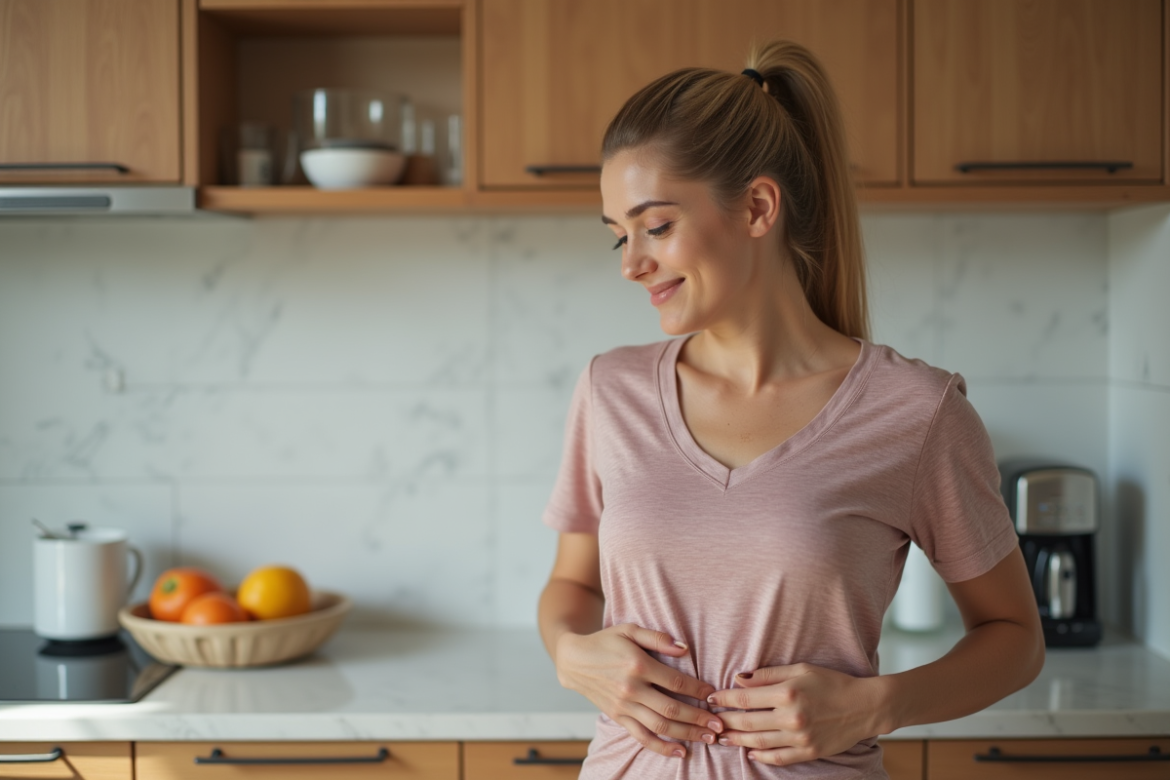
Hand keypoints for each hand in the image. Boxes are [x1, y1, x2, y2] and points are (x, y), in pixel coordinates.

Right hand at [555, 624, 723, 757]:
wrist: (574, 660)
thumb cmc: (605, 641)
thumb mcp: (630, 629)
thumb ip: (658, 638)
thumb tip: (684, 649)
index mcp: (638, 665)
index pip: (676, 682)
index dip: (699, 691)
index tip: (714, 696)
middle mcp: (632, 688)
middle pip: (672, 709)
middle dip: (699, 719)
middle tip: (720, 725)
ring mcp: (624, 706)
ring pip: (660, 726)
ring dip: (686, 734)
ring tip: (708, 739)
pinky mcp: (618, 717)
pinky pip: (641, 736)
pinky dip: (661, 747)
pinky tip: (679, 752)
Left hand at [706, 663, 886, 766]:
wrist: (864, 706)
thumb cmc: (832, 682)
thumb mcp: (800, 669)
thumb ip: (768, 675)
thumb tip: (739, 679)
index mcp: (788, 693)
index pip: (745, 698)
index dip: (724, 699)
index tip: (711, 698)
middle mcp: (792, 717)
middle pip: (747, 722)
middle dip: (725, 722)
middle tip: (710, 721)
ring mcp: (800, 738)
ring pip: (759, 742)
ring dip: (737, 740)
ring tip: (723, 738)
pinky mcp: (809, 751)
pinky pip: (779, 758)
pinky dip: (762, 756)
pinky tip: (750, 752)